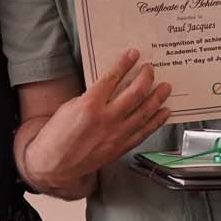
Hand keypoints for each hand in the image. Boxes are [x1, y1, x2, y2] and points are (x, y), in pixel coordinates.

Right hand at [22, 50, 171, 194]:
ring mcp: (116, 134)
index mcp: (89, 105)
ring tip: (165, 87)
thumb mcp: (69, 107)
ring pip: (145, 111)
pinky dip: (156, 120)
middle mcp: (106, 119)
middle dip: (146, 77)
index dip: (125, 63)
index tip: (133, 54)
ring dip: (158, 97)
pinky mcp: (121, 147)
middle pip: (135, 92)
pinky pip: (144, 131)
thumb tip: (109, 88)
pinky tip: (164, 112)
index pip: (112, 77)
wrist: (55, 165)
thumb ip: (91, 96)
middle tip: (150, 69)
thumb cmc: (57, 136)